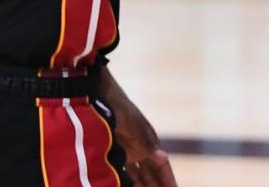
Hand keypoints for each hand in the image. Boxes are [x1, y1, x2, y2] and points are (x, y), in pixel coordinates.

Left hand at [99, 70, 176, 186]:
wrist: (99, 91)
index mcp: (149, 140)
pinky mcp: (113, 147)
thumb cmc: (119, 107)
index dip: (169, 180)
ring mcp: (127, 146)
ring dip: (142, 183)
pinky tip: (125, 183)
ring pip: (137, 172)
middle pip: (151, 172)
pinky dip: (127, 178)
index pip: (162, 165)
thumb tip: (163, 157)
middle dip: (155, 184)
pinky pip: (124, 168)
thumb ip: (147, 146)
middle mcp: (140, 145)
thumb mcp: (134, 127)